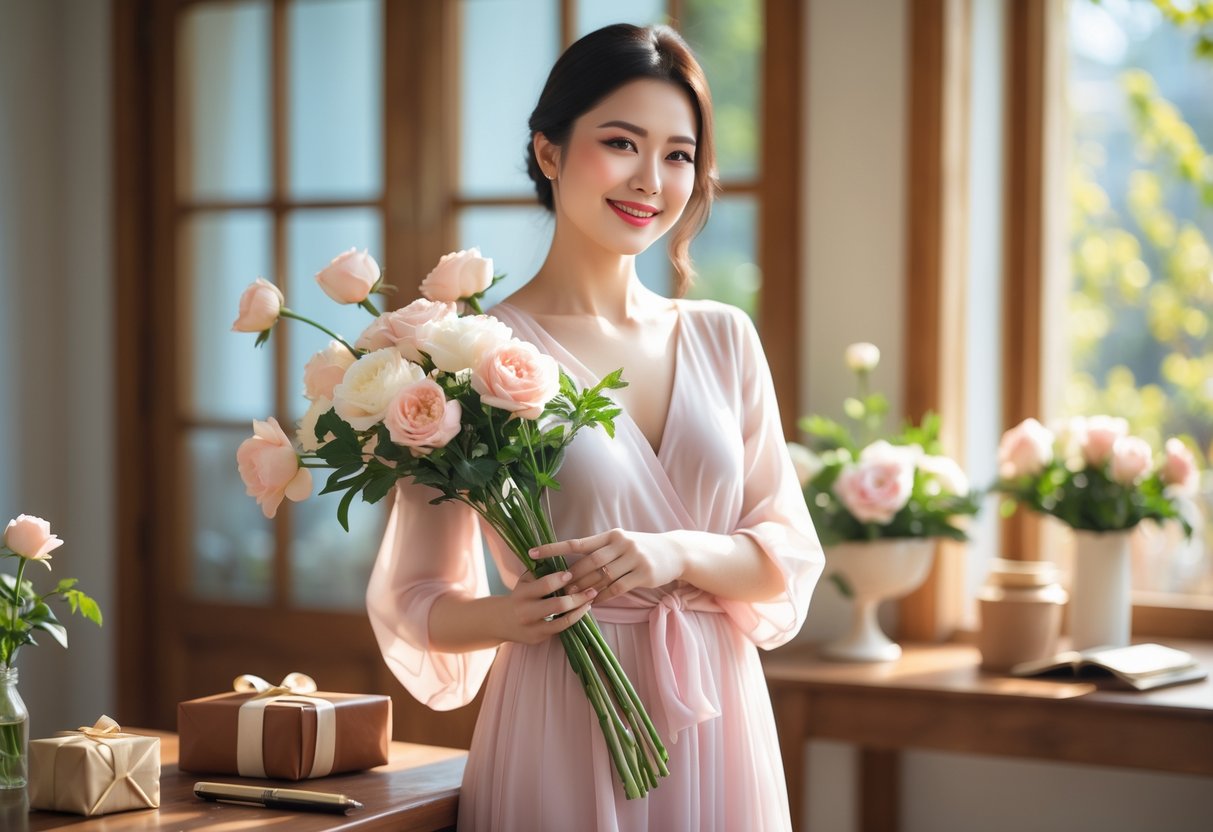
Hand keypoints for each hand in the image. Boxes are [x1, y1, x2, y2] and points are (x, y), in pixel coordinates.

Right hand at [497, 569, 595, 645]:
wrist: (501, 621)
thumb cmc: (519, 596)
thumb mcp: (524, 582)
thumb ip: (540, 572)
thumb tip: (564, 558)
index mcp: (522, 594)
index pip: (544, 585)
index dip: (559, 579)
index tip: (571, 573)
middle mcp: (526, 612)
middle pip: (557, 605)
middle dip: (577, 597)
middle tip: (592, 590)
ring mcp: (532, 627)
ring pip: (563, 621)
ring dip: (580, 610)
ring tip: (591, 600)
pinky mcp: (538, 638)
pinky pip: (561, 629)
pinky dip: (574, 619)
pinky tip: (581, 610)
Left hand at [530, 529, 687, 602]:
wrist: (675, 552)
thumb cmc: (642, 549)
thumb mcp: (622, 543)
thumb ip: (601, 551)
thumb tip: (573, 565)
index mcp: (611, 535)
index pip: (577, 542)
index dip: (553, 548)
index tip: (532, 553)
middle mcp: (621, 544)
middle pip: (589, 562)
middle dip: (571, 577)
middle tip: (557, 589)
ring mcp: (634, 558)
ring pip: (603, 577)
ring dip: (586, 589)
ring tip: (572, 599)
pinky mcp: (644, 574)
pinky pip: (618, 588)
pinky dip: (604, 596)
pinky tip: (594, 603)